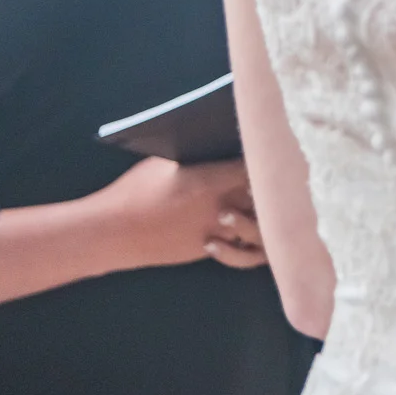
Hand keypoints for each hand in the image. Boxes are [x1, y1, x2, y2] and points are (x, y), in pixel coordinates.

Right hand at [93, 156, 266, 270]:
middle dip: (275, 186)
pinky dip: (251, 238)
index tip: (274, 150)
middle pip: (265, 196)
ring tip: (273, 201)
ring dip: (269, 215)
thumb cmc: (135, 191)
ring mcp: (216, 233)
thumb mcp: (166, 162)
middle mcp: (220, 209)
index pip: (257, 168)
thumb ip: (198, 155)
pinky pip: (243, 249)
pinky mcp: (208, 251)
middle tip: (284, 174)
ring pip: (260, 227)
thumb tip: (220, 143)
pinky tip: (252, 225)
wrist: (112, 233)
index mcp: (212, 182)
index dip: (268, 159)